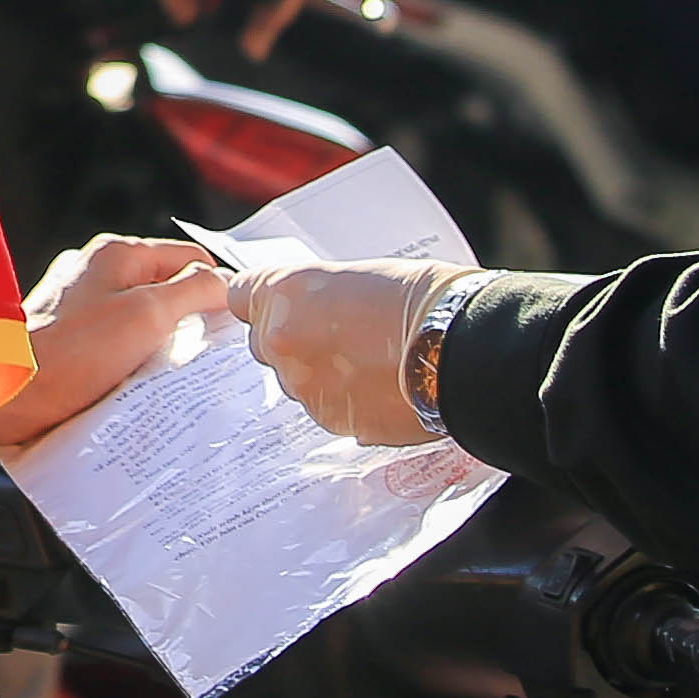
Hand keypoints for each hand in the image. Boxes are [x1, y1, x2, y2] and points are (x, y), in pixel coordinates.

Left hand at [0, 235, 226, 448]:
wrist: (4, 390)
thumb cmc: (69, 353)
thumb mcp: (147, 315)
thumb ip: (192, 291)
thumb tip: (222, 283)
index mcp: (117, 254)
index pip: (189, 257)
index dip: (214, 290)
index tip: (226, 326)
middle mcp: (94, 271)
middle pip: (163, 290)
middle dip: (184, 322)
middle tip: (199, 357)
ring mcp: (76, 303)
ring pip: (138, 320)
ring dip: (155, 347)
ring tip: (164, 377)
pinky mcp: (64, 336)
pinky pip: (111, 343)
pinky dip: (127, 362)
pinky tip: (131, 387)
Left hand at [235, 255, 446, 447]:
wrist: (458, 345)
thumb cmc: (418, 298)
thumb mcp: (355, 276)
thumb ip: (313, 297)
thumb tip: (305, 313)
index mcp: (284, 294)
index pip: (240, 297)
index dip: (264, 303)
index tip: (280, 307)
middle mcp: (283, 342)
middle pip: (265, 344)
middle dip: (292, 341)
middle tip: (337, 334)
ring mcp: (305, 387)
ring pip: (295, 381)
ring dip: (319, 374)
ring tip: (368, 361)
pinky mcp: (332, 421)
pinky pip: (326, 409)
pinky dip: (344, 400)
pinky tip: (379, 385)